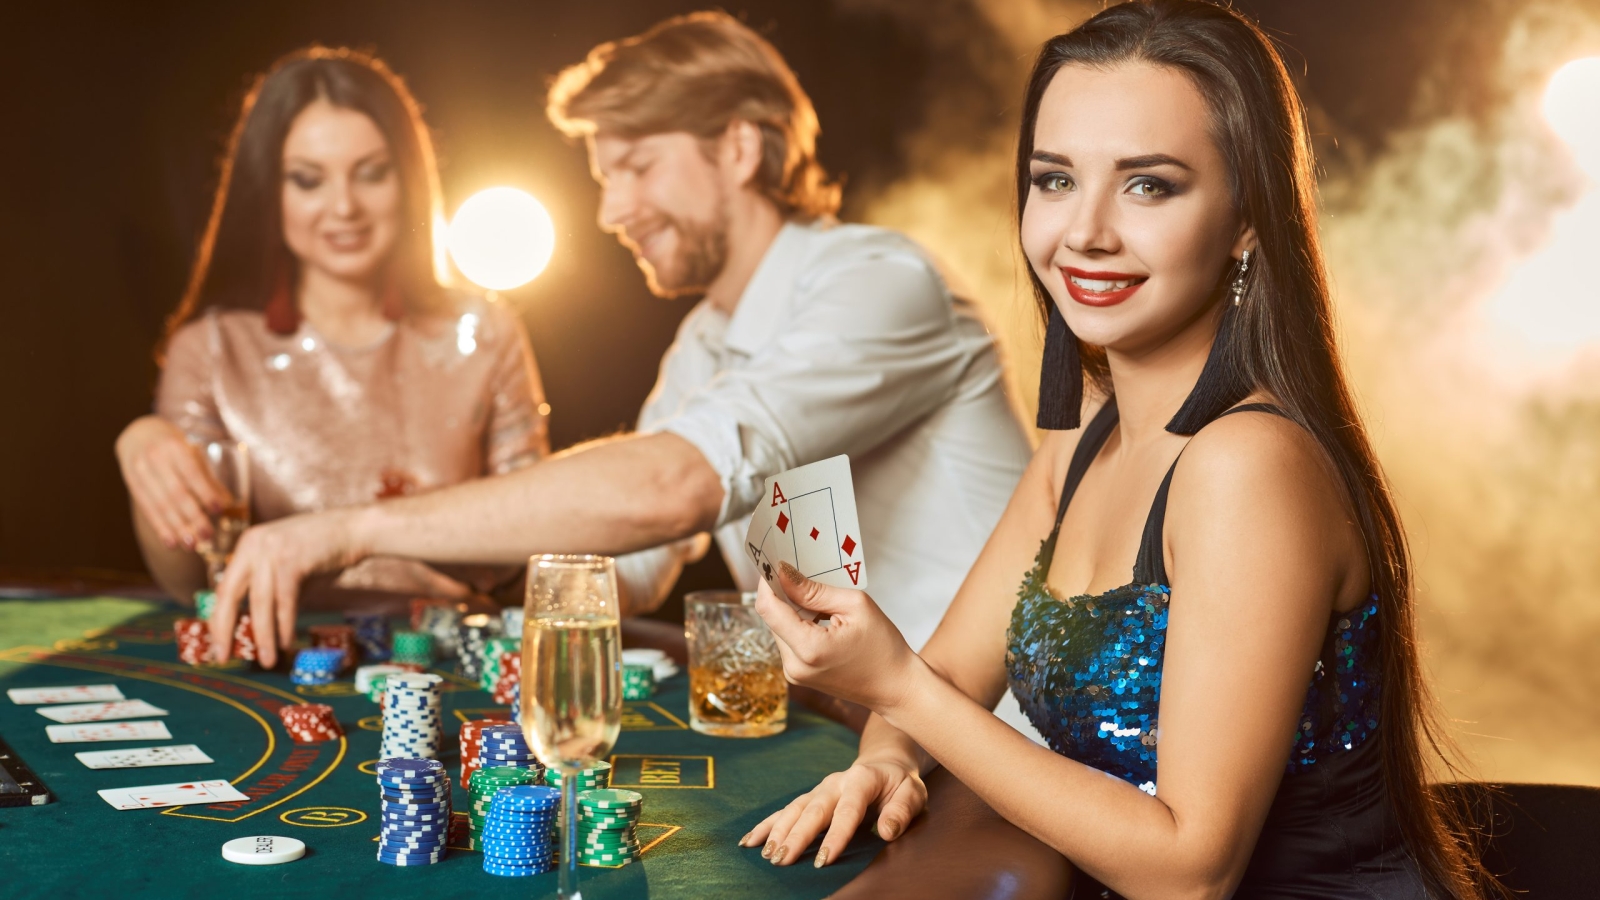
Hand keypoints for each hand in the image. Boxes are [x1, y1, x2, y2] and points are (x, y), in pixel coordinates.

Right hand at [115, 416, 228, 549]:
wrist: (139, 434)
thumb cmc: (175, 446)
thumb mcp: (192, 453)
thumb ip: (207, 477)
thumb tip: (229, 504)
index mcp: (175, 447)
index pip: (191, 472)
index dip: (205, 492)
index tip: (219, 510)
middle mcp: (155, 458)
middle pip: (175, 492)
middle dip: (192, 516)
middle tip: (207, 535)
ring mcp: (140, 471)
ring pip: (160, 504)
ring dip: (177, 528)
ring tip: (191, 545)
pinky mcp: (131, 483)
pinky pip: (147, 509)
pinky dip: (160, 528)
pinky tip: (171, 542)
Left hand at [211, 508, 367, 667]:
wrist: (356, 530)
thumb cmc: (324, 551)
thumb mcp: (288, 567)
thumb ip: (271, 591)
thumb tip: (258, 628)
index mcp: (248, 545)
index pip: (224, 587)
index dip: (218, 618)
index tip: (218, 642)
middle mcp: (253, 545)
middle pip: (229, 594)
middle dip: (223, 629)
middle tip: (222, 656)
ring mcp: (271, 551)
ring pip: (259, 602)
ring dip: (262, 635)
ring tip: (266, 659)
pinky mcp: (291, 560)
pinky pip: (284, 601)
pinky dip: (284, 625)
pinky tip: (286, 642)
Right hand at [739, 756, 926, 866]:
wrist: (885, 765)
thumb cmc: (900, 784)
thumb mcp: (913, 793)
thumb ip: (902, 811)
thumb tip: (886, 831)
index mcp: (861, 780)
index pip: (848, 810)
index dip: (836, 835)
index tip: (823, 859)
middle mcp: (835, 782)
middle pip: (813, 810)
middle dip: (796, 836)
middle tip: (782, 860)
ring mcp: (819, 789)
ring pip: (794, 809)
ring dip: (777, 831)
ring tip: (765, 854)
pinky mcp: (810, 797)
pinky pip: (785, 811)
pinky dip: (766, 825)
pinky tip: (749, 841)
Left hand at [751, 562, 920, 712]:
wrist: (896, 687)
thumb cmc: (883, 648)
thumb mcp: (855, 606)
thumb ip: (815, 590)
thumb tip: (784, 573)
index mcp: (808, 648)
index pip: (768, 608)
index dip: (767, 583)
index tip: (776, 564)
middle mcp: (794, 665)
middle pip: (772, 618)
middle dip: (784, 594)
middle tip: (806, 577)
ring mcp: (794, 674)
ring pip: (779, 628)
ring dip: (793, 610)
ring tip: (823, 602)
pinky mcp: (798, 675)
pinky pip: (789, 641)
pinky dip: (800, 625)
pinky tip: (823, 620)